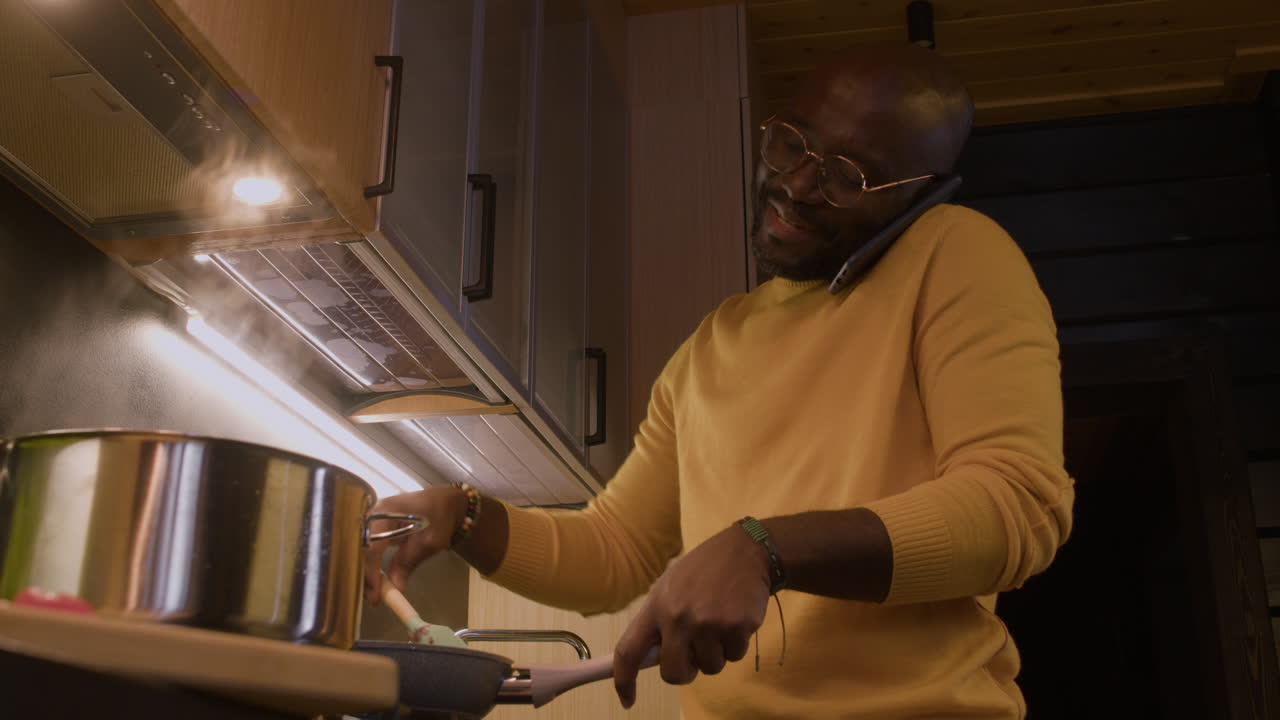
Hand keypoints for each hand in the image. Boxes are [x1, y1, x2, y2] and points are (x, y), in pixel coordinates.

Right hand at [363, 487, 467, 605]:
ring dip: (365, 571)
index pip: (371, 545)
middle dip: (363, 574)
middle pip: (359, 548)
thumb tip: (396, 589)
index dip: (371, 571)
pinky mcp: (374, 526)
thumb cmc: (440, 516)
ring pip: (360, 549)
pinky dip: (368, 564)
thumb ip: (409, 562)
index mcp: (386, 512)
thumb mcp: (430, 541)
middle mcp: (373, 513)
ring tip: (373, 592)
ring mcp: (371, 519)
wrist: (445, 502)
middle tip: (372, 597)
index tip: (376, 593)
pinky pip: (366, 547)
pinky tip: (373, 580)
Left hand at [612, 524, 771, 707]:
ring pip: (709, 668)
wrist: (745, 551)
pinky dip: (735, 645)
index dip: (623, 680)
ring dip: (715, 655)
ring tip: (718, 624)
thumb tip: (650, 657)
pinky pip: (734, 657)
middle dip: (684, 673)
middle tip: (693, 657)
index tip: (627, 700)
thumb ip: (659, 620)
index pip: (628, 651)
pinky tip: (735, 619)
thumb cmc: (703, 571)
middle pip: (672, 673)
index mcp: (656, 606)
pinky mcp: (737, 627)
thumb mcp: (670, 586)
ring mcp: (708, 623)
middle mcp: (678, 617)